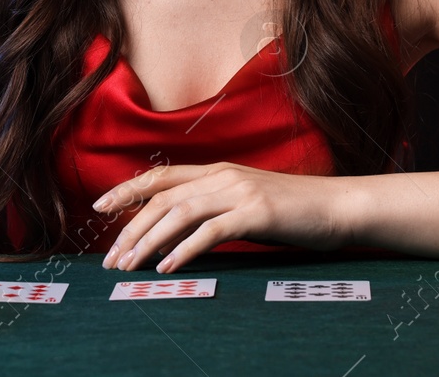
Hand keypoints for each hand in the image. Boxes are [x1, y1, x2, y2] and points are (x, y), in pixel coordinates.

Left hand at [93, 161, 354, 273]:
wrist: (339, 207)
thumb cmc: (293, 210)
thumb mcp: (246, 203)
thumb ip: (214, 208)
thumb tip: (178, 230)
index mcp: (217, 171)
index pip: (160, 177)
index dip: (126, 190)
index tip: (99, 208)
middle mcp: (222, 176)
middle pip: (162, 199)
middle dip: (130, 229)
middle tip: (111, 259)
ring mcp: (239, 191)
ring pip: (178, 213)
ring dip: (148, 242)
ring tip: (129, 267)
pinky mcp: (255, 213)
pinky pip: (210, 231)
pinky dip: (184, 250)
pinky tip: (168, 267)